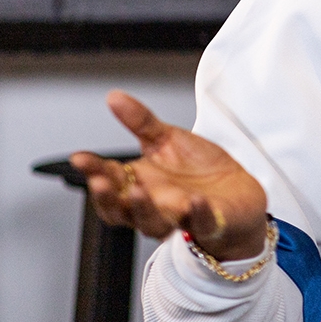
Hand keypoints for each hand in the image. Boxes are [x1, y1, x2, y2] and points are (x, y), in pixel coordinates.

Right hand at [71, 90, 268, 260]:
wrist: (240, 194)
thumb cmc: (199, 172)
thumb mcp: (168, 140)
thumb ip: (141, 122)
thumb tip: (114, 97)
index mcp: (140, 186)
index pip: (110, 181)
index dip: (93, 171)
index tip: (80, 158)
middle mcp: (154, 207)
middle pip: (122, 211)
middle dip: (108, 198)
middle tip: (100, 182)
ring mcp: (180, 219)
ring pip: (154, 222)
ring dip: (144, 209)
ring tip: (139, 190)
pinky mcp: (211, 224)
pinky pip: (201, 223)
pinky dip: (197, 214)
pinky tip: (195, 202)